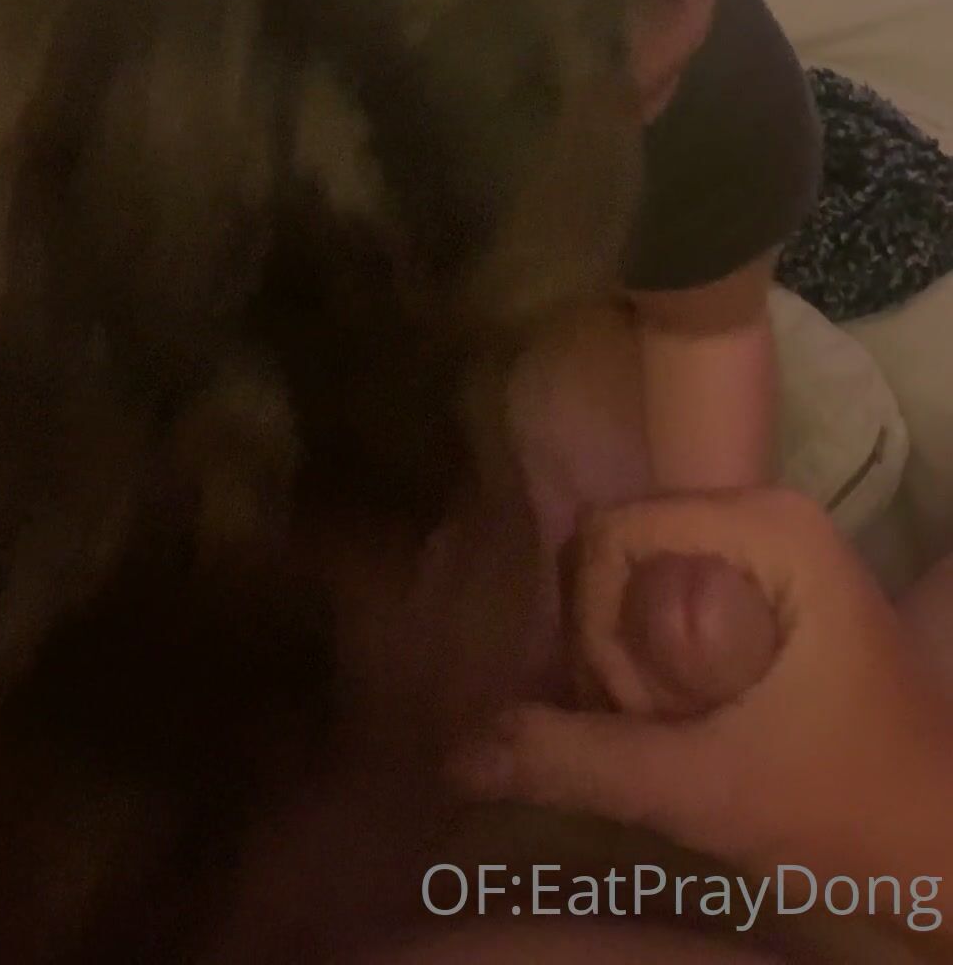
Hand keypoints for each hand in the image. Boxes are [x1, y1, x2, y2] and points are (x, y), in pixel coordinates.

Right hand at [457, 489, 952, 888]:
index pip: (611, 536)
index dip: (596, 629)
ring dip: (625, 666)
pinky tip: (669, 725)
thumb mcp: (704, 789)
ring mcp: (765, 546)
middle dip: (609, 651)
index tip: (634, 715)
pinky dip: (647, 664)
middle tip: (651, 733)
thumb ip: (577, 760)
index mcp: (765, 523)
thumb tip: (455, 752)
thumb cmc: (843, 806)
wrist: (941, 849)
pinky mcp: (762, 585)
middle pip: (616, 551)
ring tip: (667, 737)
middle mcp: (763, 510)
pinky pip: (663, 597)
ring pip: (632, 580)